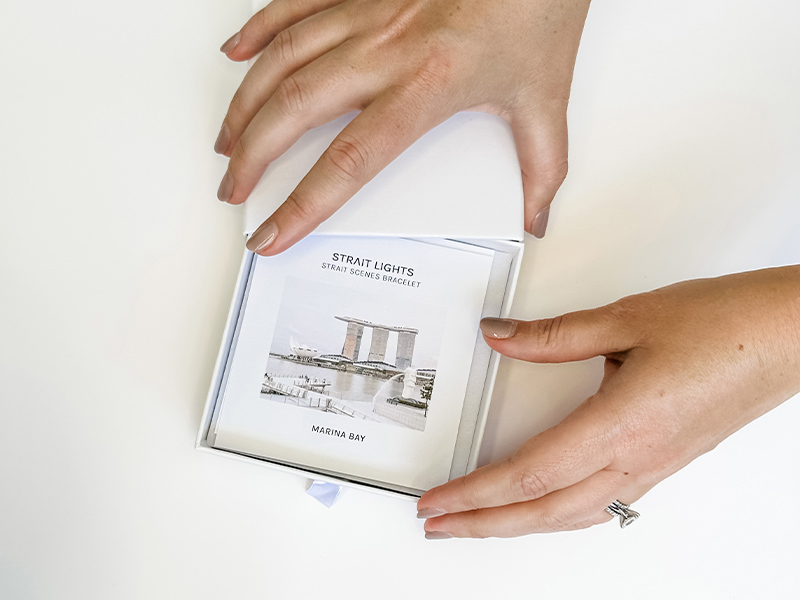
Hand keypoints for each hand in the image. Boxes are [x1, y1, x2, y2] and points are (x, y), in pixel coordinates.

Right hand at [215, 0, 592, 253]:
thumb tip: (537, 218)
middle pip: (295, 110)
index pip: (348, 162)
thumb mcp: (546, 99)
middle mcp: (386, 48)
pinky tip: (237, 55)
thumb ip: (542, 170)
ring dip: (246, 104)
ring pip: (282, 59)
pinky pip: (293, 4)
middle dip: (253, 157)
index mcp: (426, 86)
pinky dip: (258, 31)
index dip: (302, 205)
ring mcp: (367, 10)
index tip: (273, 233)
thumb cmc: (538, 8)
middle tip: (233, 188)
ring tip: (227, 141)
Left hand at [417, 266, 799, 537]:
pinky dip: (558, 516)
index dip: (474, 493)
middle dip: (482, 523)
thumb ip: (553, 334)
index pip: (527, 473)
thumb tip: (499, 336)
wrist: (787, 337)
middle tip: (438, 524)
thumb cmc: (721, 326)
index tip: (436, 504)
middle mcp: (635, 459)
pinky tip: (543, 510)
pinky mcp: (663, 463)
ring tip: (479, 523)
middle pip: (541, 509)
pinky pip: (600, 506)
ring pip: (571, 516)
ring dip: (517, 524)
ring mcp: (652, 469)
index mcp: (619, 426)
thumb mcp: (625, 318)